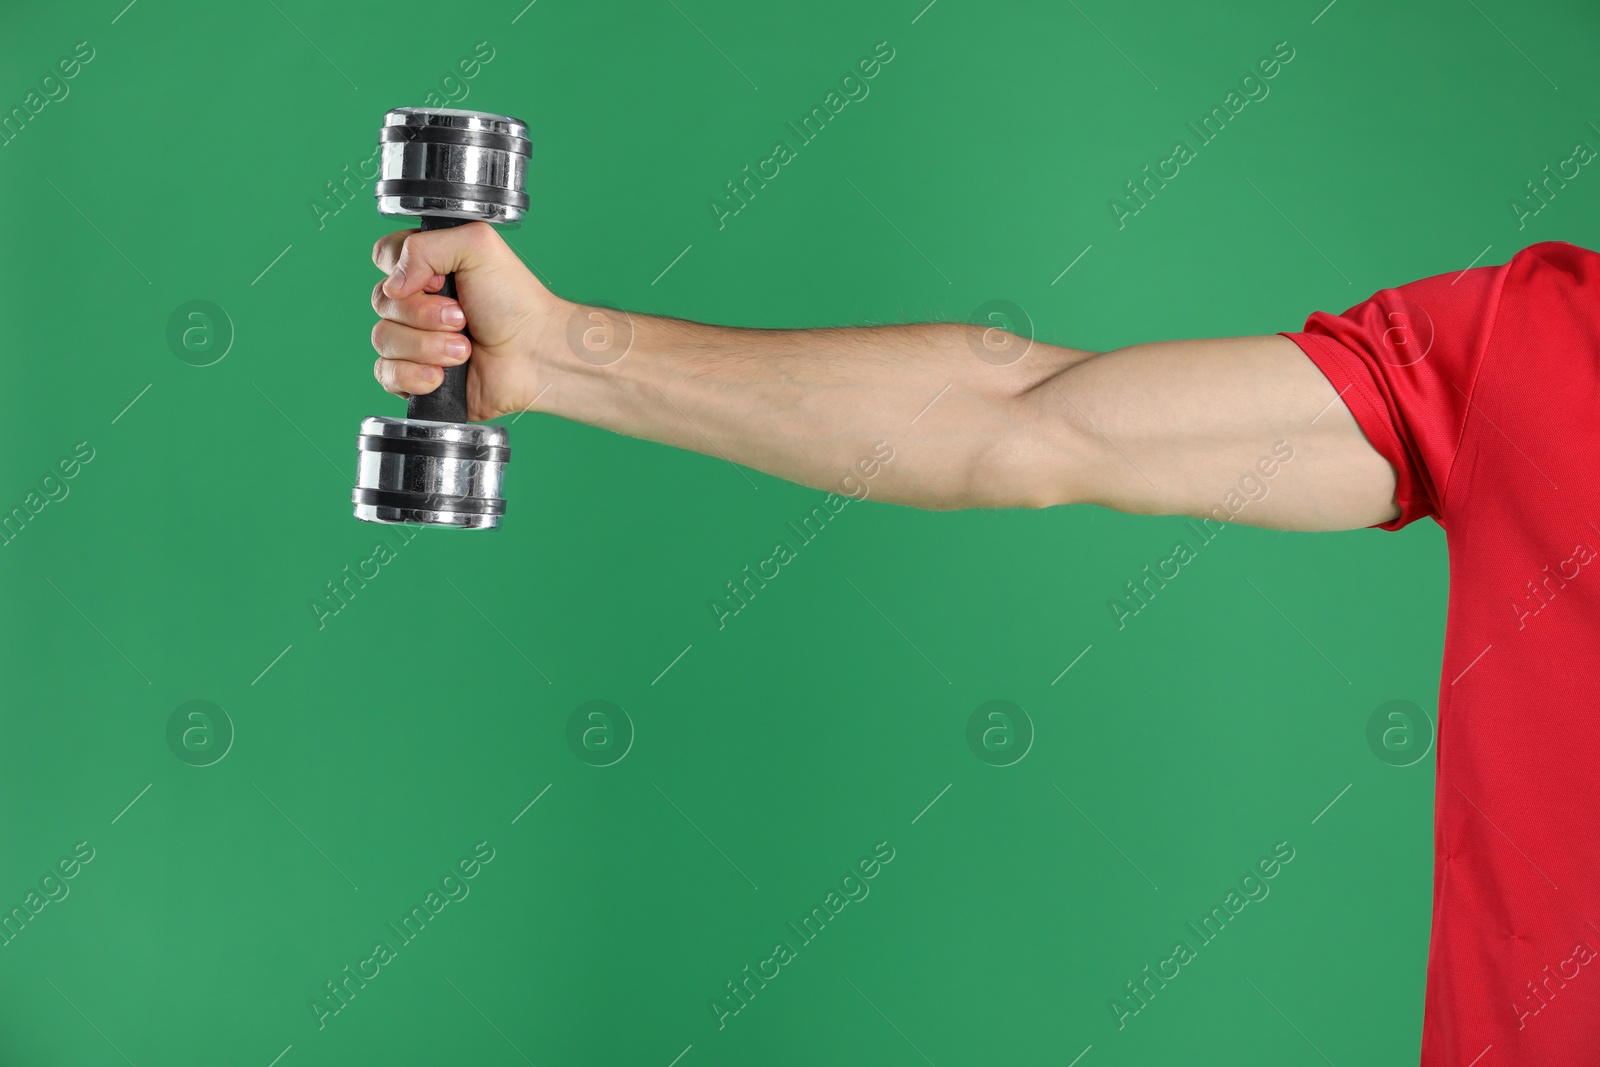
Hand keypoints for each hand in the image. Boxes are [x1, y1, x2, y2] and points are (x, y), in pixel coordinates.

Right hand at [370, 221, 560, 421]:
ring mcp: (415, 341)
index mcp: (427, 267)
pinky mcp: (416, 377)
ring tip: (465, 350)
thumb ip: (425, 245)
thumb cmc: (515, 302)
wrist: (536, 355)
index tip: (441, 280)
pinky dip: (414, 376)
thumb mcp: (478, 247)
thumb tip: (393, 284)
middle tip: (463, 318)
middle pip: (381, 301)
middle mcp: (417, 303)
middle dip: (425, 314)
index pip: (384, 258)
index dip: (404, 271)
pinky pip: (386, 374)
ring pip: (383, 339)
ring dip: (428, 347)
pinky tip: (441, 377)